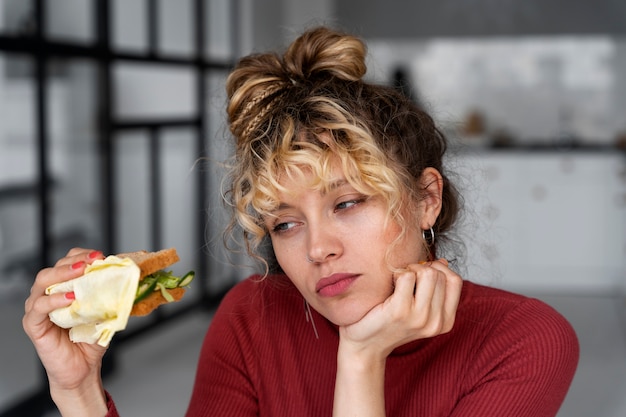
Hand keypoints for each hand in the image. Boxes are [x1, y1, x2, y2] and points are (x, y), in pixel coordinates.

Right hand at [23, 248, 108, 412]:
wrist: (83, 368)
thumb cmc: (91, 339)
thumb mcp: (105, 311)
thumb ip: (111, 295)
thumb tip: (131, 278)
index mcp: (64, 287)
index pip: (68, 262)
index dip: (82, 255)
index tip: (100, 255)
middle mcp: (48, 294)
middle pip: (54, 268)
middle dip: (72, 262)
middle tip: (90, 262)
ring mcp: (38, 308)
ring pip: (43, 282)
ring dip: (62, 275)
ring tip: (80, 273)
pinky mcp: (33, 324)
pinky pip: (38, 307)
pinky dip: (53, 300)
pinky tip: (69, 298)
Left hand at [339, 259, 462, 360]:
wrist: (364, 346)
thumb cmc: (389, 323)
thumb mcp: (419, 309)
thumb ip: (434, 289)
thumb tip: (443, 262)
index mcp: (445, 322)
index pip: (456, 281)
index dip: (439, 269)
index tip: (422, 274)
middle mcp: (436, 322)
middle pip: (439, 274)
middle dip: (422, 267)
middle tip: (406, 277)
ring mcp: (419, 317)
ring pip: (427, 273)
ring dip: (411, 269)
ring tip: (399, 280)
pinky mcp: (400, 311)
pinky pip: (406, 276)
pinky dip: (397, 273)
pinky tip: (390, 284)